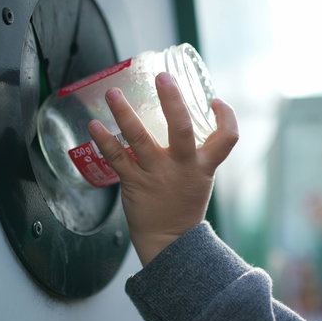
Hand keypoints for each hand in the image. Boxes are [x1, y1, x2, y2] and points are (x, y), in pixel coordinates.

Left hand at [88, 72, 238, 265]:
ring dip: (124, 113)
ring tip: (113, 93)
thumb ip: (193, 154)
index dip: (226, 116)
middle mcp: (181, 167)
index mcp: (204, 166)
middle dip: (172, 100)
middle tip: (162, 77)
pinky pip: (116, 157)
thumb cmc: (183, 206)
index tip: (214, 100)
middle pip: (181, 129)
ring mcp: (156, 174)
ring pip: (140, 139)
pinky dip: (103, 140)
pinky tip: (94, 125)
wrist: (169, 243)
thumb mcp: (199, 179)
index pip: (227, 138)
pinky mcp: (134, 183)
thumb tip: (180, 120)